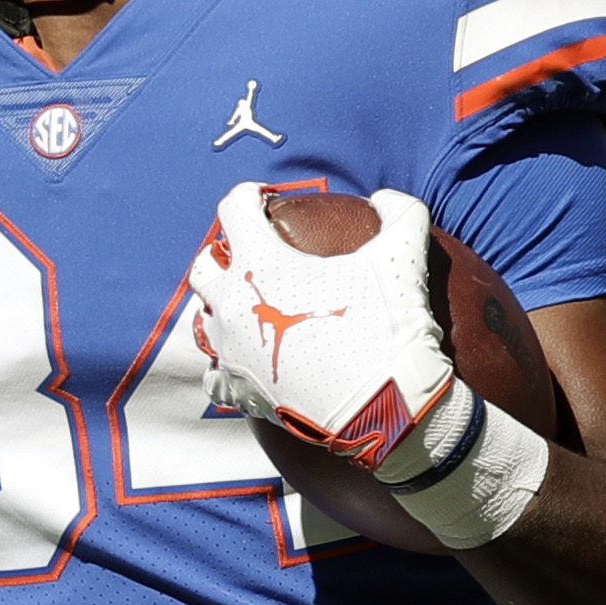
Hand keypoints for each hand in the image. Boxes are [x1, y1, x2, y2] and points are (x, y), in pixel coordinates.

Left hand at [188, 182, 466, 476]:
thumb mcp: (402, 258)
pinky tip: (247, 361)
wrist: (383, 408)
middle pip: (204, 266)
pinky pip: (214, 375)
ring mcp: (229, 352)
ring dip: (222, 308)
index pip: (233, 209)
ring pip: (203, 320)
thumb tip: (388, 198)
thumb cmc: (386, 328)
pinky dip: (227, 364)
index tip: (265, 201)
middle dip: (222, 254)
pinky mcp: (237, 391)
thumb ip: (401, 214)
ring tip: (251, 310)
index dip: (249, 196)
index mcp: (260, 264)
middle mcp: (232, 305)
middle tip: (251, 257)